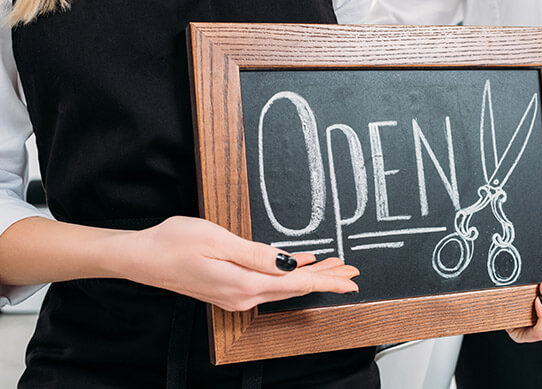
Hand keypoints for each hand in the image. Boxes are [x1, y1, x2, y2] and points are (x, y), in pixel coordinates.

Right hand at [115, 216, 358, 311]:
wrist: (140, 257)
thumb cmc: (173, 243)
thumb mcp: (218, 240)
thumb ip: (256, 254)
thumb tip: (288, 263)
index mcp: (245, 285)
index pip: (297, 283)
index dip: (328, 279)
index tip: (350, 278)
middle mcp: (243, 297)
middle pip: (296, 288)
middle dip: (327, 278)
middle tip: (351, 271)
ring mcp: (236, 296)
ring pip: (285, 287)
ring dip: (310, 276)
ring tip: (334, 268)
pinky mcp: (229, 290)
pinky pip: (269, 284)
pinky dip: (289, 275)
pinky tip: (299, 266)